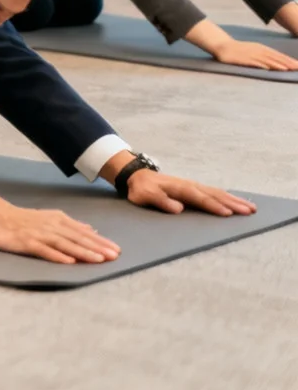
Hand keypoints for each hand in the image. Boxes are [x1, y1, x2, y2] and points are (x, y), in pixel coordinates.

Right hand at [0, 202, 120, 264]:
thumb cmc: (24, 220)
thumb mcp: (51, 218)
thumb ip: (72, 226)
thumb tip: (92, 229)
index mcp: (59, 220)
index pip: (84, 232)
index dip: (101, 241)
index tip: (117, 250)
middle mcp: (51, 226)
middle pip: (77, 238)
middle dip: (97, 247)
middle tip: (114, 256)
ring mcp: (39, 234)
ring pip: (64, 244)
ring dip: (82, 251)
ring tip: (98, 259)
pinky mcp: (26, 243)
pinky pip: (44, 250)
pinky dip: (57, 256)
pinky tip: (69, 262)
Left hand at [125, 170, 256, 216]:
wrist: (137, 176)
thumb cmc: (141, 189)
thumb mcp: (145, 196)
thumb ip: (161, 201)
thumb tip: (178, 208)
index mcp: (179, 188)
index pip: (200, 198)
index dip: (214, 206)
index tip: (228, 214)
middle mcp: (190, 185)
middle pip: (214, 194)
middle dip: (232, 203)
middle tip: (250, 211)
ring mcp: (193, 185)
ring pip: (217, 192)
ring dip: (234, 199)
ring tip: (251, 207)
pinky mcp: (194, 188)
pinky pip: (214, 192)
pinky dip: (227, 196)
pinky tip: (237, 201)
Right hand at [211, 38, 297, 70]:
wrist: (222, 45)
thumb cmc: (238, 50)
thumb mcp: (253, 50)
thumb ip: (263, 56)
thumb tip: (275, 63)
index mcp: (262, 48)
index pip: (278, 55)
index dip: (289, 60)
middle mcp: (259, 51)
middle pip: (275, 57)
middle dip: (287, 63)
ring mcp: (251, 55)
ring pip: (267, 60)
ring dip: (278, 64)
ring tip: (288, 69)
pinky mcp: (243, 59)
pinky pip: (254, 62)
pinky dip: (262, 65)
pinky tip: (269, 68)